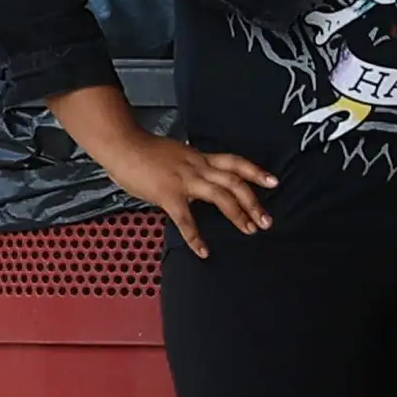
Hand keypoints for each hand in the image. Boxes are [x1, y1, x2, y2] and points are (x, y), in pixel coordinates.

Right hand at [101, 122, 275, 253]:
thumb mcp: (174, 155)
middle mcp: (198, 168)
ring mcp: (185, 181)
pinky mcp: (168, 195)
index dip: (256, 172)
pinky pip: (186, 219)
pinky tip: (202, 251)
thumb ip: (187, 168)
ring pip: (221, 196)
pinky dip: (196, 237)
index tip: (273, 182)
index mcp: (199, 158)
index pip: (234, 162)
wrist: (123, 145)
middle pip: (235, 182)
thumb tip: (192, 182)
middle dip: (253, 202)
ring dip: (238, 214)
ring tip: (249, 230)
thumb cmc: (141, 150)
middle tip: (265, 220)